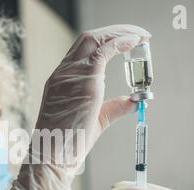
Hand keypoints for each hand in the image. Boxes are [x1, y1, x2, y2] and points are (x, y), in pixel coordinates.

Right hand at [11, 25, 150, 189]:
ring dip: (121, 33)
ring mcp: (72, 74)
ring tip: (140, 37)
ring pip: (96, 39)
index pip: (82, 50)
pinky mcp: (85, 80)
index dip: (104, 41)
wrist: (53, 154)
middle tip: (137, 35)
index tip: (124, 41)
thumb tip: (134, 101)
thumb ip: (114, 108)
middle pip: (89, 38)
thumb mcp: (95, 120)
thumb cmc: (68, 143)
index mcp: (61, 80)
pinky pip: (105, 50)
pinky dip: (122, 42)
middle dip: (114, 31)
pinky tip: (135, 42)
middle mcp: (64, 72)